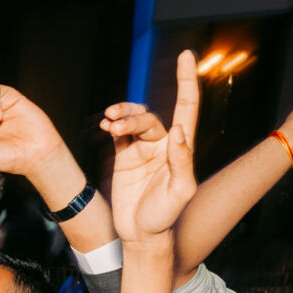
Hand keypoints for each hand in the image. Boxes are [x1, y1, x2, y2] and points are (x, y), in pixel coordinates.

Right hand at [102, 50, 199, 243]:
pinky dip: (112, 124)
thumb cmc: (165, 218)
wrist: (140, 235)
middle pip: (149, 116)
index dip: (186, 82)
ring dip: (121, 116)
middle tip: (116, 126)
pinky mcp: (125, 156)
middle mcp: (163, 144)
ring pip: (133, 120)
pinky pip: (118, 132)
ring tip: (109, 123)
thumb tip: (178, 131)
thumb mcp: (180, 192)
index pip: (185, 108)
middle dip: (132, 116)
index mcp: (180, 149)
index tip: (186, 56)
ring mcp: (143, 149)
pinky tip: (106, 125)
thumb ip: (182, 161)